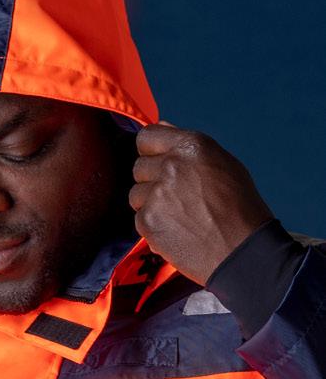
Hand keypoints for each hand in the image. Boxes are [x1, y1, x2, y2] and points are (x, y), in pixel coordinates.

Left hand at [129, 122, 275, 285]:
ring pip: (136, 194)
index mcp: (191, 146)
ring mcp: (157, 193)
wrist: (242, 252)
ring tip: (179, 217)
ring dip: (151, 205)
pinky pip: (139, 218)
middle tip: (178, 199)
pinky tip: (177, 232)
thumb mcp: (224, 165)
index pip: (147, 137)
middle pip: (139, 167)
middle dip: (152, 181)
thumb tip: (161, 125)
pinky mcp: (148, 221)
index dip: (153, 152)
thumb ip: (187, 147)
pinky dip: (153, 227)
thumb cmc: (240, 209)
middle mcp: (171, 165)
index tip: (162, 166)